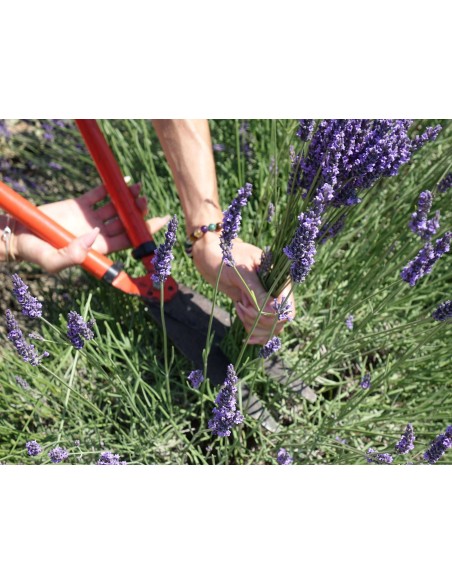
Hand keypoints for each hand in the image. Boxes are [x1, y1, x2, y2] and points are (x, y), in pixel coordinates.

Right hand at [12, 184, 169, 272]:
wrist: (18, 235)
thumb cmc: (36, 253)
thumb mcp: (52, 261)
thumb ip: (72, 255)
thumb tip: (93, 238)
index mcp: (98, 247)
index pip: (128, 240)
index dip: (144, 233)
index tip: (159, 222)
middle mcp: (97, 233)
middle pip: (125, 222)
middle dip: (138, 212)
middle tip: (143, 201)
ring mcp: (89, 218)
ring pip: (115, 207)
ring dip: (127, 198)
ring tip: (137, 188)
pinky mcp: (79, 205)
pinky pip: (98, 195)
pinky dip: (109, 187)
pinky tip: (120, 180)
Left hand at [192, 232, 294, 344]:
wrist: (211, 255)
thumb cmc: (226, 256)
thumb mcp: (241, 272)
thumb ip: (257, 291)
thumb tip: (274, 311)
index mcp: (280, 278)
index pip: (286, 309)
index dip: (270, 316)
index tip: (247, 306)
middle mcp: (277, 291)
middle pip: (278, 321)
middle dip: (258, 320)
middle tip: (241, 306)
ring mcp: (267, 300)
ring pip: (270, 327)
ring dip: (253, 325)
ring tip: (239, 308)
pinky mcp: (256, 307)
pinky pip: (262, 328)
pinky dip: (253, 330)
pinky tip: (244, 325)